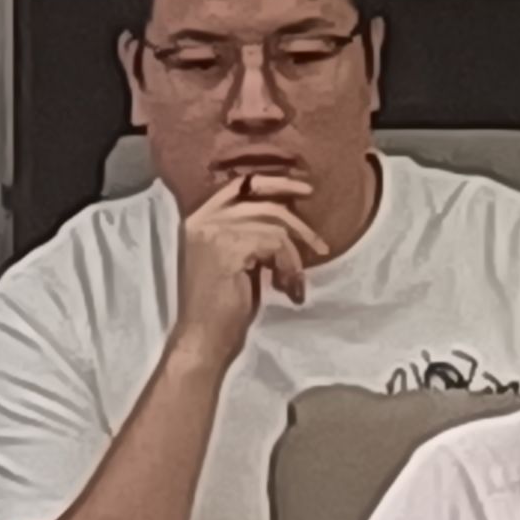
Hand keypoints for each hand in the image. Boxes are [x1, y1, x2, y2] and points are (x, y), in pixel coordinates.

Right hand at [168, 174, 326, 368]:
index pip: (240, 184)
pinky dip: (289, 264)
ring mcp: (212, 230)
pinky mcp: (227, 247)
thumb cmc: (222, 306)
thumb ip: (250, 233)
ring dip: (294, 254)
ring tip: (295, 282)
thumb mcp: (237, 260)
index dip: (275, 181)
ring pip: (273, 223)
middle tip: (319, 243)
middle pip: (261, 198)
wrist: (203, 338)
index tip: (305, 189)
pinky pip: (275, 242)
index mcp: (200, 218)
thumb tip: (287, 216)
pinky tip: (288, 288)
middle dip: (297, 219)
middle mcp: (202, 218)